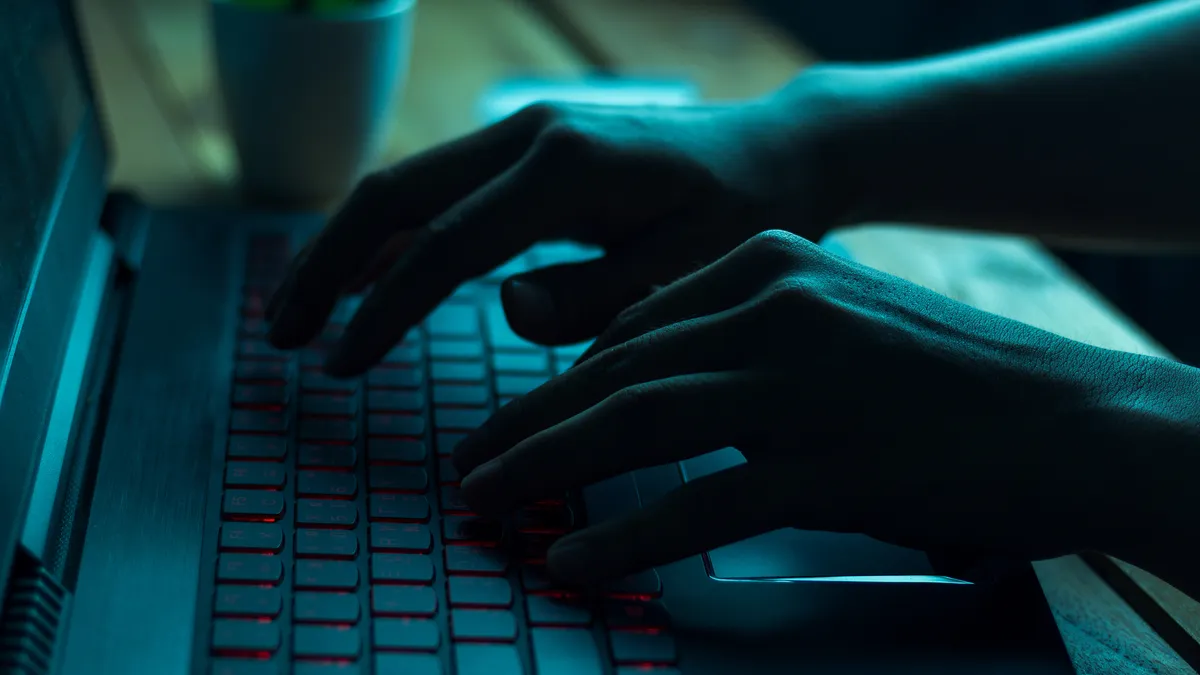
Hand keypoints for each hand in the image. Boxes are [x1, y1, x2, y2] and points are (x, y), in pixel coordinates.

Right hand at [266, 95, 836, 374]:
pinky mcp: (522, 149)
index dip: (386, 310)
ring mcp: (521, 134)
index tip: (342, 367)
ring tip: (298, 316)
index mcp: (566, 168)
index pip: (447, 246)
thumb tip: (506, 310)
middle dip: (327, 268)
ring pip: (404, 186)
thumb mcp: (687, 270)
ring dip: (344, 249)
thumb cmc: (740, 218)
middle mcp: (529, 136)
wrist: (770, 154)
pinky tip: (359, 280)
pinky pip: (437, 191)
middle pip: (394, 195)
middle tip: (283, 338)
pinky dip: (390, 237)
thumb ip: (599, 297)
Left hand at [452, 230, 1124, 583]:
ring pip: (635, 425)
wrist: (1074, 418)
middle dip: (528, 426)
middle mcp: (774, 307)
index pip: (629, 327)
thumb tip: (639, 384)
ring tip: (488, 505)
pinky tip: (572, 559)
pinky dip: (624, 535)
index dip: (557, 383)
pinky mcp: (827, 462)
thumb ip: (739, 337)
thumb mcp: (834, 319)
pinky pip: (697, 502)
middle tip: (471, 467)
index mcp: (767, 262)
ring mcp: (800, 382)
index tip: (513, 423)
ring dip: (546, 470)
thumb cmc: (948, 379)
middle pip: (615, 372)